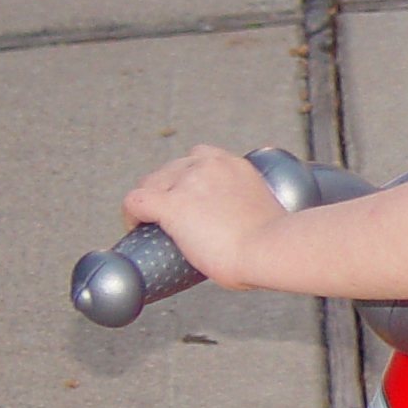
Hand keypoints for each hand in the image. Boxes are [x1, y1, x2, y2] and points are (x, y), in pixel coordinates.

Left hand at [123, 145, 286, 287]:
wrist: (271, 249)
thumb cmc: (275, 243)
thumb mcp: (264, 213)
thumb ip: (248, 213)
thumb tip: (243, 233)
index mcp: (235, 166)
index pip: (200, 158)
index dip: (188, 179)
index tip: (190, 198)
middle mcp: (209, 165)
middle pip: (171, 168)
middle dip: (166, 189)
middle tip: (167, 215)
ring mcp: (188, 183)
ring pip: (150, 182)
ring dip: (149, 200)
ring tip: (149, 222)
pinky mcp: (172, 204)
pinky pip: (136, 201)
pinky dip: (131, 214)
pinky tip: (135, 226)